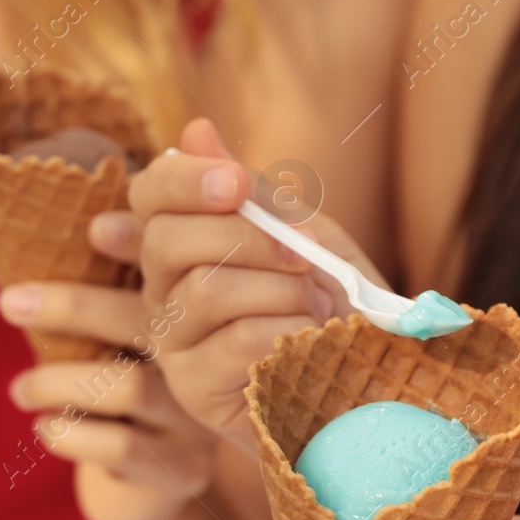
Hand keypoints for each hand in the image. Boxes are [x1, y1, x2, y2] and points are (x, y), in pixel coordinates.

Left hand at [0, 258, 217, 519]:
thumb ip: (109, 287)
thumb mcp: (120, 341)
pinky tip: (45, 430)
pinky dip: (71, 434)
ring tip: (19, 389)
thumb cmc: (123, 396)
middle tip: (8, 302)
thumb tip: (58, 226)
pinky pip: (120, 445)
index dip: (134, 247)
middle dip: (72, 307)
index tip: (88, 234)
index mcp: (195, 320)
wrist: (155, 490)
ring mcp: (199, 420)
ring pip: (128, 387)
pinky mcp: (181, 470)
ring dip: (57, 382)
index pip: (167, 274)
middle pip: (146, 322)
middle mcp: (208, 364)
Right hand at [128, 118, 357, 448]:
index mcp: (182, 243)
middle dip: (249, 237)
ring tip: (317, 305)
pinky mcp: (195, 391)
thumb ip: (252, 192)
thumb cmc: (332, 303)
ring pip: (207, 291)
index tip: (235, 183)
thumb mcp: (303, 234)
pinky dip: (287, 332)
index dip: (182, 180)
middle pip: (167, 242)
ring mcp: (172, 343)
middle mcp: (162, 291)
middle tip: (305, 251)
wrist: (370, 380)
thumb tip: (196, 129)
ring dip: (280, 290)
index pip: (148, 195)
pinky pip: (237, 341)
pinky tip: (310, 341)